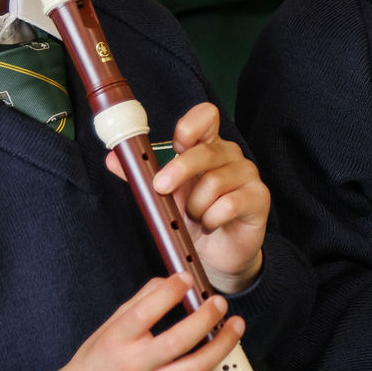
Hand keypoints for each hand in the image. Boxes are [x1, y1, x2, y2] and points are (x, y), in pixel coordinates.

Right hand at [36, 278, 257, 370]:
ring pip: (195, 368)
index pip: (145, 314)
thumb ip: (139, 304)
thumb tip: (170, 281)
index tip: (187, 278)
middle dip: (205, 318)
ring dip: (223, 345)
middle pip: (177, 341)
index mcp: (117, 341)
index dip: (169, 293)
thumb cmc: (92, 365)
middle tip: (220, 301)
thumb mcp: (106, 328)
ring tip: (237, 325)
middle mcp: (135, 366)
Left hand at [106, 102, 266, 291]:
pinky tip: (210, 224)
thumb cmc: (194, 217)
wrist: (218, 253)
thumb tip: (113, 159)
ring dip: (195, 206)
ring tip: (195, 217)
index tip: (177, 142)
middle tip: (161, 188)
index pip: (207, 117)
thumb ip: (142, 177)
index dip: (191, 124)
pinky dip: (211, 219)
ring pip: (214, 182)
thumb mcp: (166, 196)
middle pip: (206, 151)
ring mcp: (247, 175)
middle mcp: (230, 156)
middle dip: (179, 170)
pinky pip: (229, 204)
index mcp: (207, 147)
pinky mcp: (259, 198)